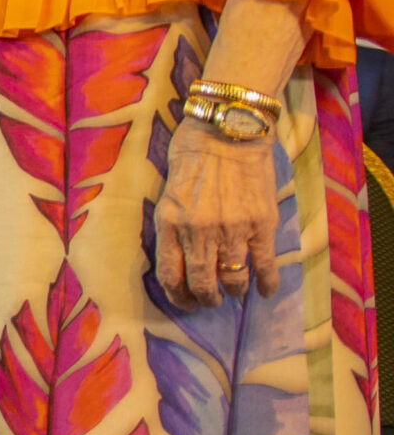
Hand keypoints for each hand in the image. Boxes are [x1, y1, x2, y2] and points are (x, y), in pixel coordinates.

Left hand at [154, 123, 278, 307]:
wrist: (228, 131)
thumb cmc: (192, 155)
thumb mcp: (168, 192)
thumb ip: (173, 225)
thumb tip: (179, 256)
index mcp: (170, 224)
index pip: (171, 275)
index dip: (179, 296)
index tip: (186, 302)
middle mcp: (198, 232)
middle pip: (202, 283)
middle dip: (207, 299)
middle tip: (211, 301)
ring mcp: (231, 230)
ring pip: (233, 279)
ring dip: (234, 292)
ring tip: (235, 293)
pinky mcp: (261, 225)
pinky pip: (265, 265)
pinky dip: (266, 283)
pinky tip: (265, 292)